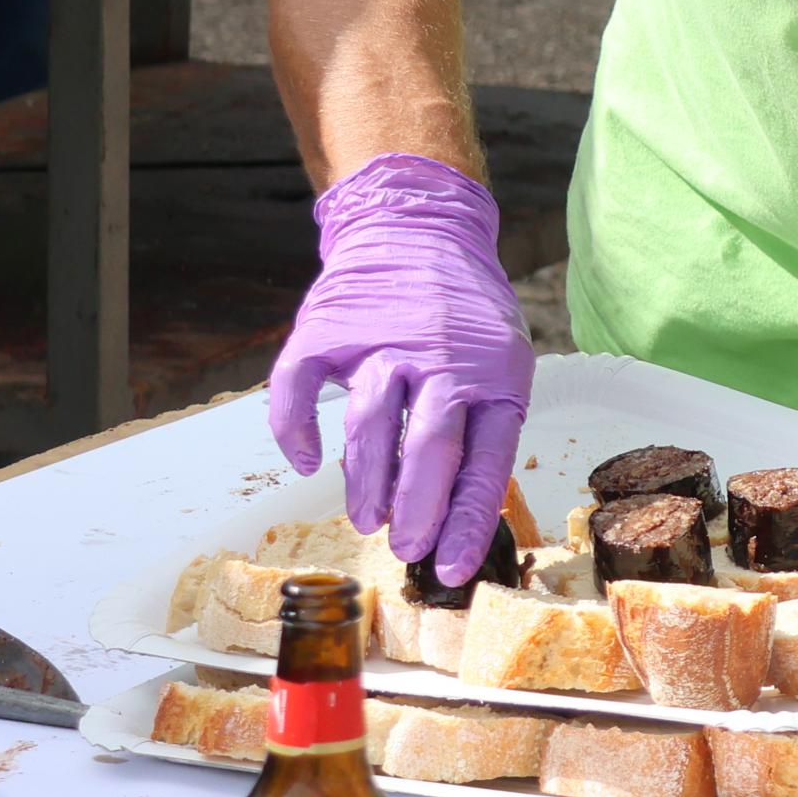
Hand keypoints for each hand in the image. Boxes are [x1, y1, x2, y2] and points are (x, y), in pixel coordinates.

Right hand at [267, 153, 533, 584]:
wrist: (418, 226)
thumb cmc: (463, 313)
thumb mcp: (499, 360)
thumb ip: (480, 427)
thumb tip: (456, 518)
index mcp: (495, 371)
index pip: (485, 460)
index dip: (464, 522)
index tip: (448, 571)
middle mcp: (442, 356)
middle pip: (430, 445)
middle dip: (417, 509)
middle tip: (403, 548)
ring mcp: (383, 339)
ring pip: (371, 420)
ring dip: (366, 479)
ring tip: (366, 518)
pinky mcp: (330, 328)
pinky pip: (303, 386)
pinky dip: (298, 429)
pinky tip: (308, 461)